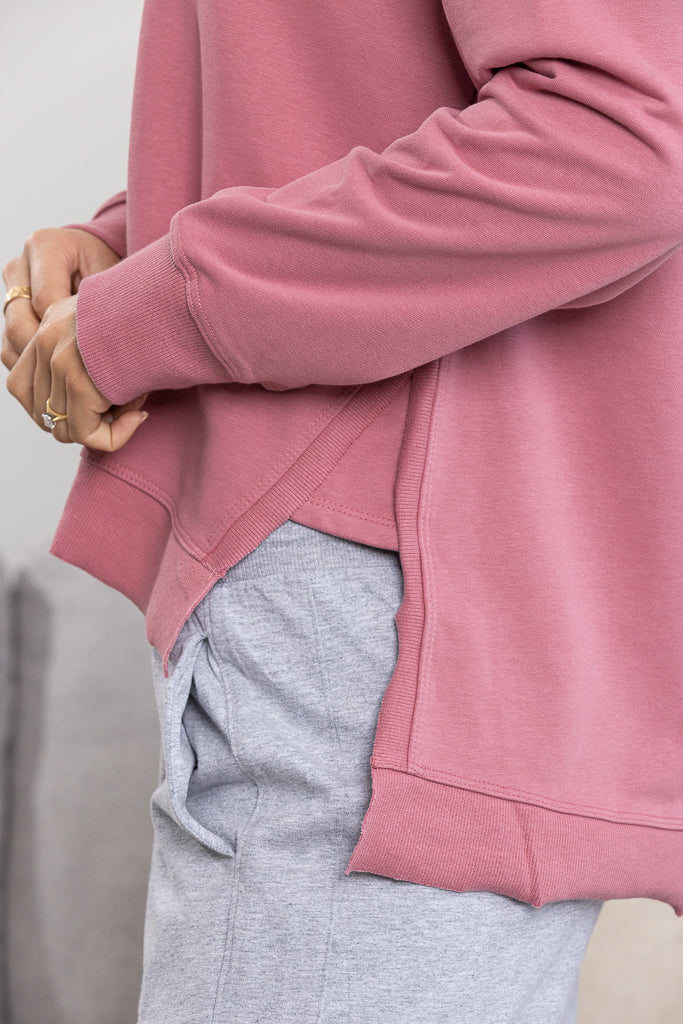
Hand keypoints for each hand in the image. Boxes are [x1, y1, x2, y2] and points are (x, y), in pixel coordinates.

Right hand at [2, 227, 120, 370]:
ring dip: (39, 366)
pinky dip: (32, 369)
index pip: (46, 303)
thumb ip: (99, 302)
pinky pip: (10, 348)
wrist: (96, 260)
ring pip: (11, 340)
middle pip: (20, 324)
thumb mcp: (112, 277)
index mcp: (45, 246)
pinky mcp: (9, 313)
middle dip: (51, 356)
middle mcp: (20, 266)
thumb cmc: (109, 267)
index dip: (69, 335)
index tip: (95, 356)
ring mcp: (10, 290)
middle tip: (80, 376)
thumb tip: (96, 343)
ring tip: (71, 381)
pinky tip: (58, 379)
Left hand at [6, 293, 148, 450]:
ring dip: (101, 428)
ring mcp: (58, 363)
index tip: (95, 404)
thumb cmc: (154, 317)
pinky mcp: (79, 383)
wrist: (168, 303)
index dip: (56, 407)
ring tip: (133, 409)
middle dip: (79, 421)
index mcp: (48, 325)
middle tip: (119, 410)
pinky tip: (139, 417)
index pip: (24, 385)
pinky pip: (87, 434)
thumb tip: (99, 408)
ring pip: (64, 427)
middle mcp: (45, 341)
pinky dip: (113, 436)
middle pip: (42, 411)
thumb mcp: (112, 331)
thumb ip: (90, 359)